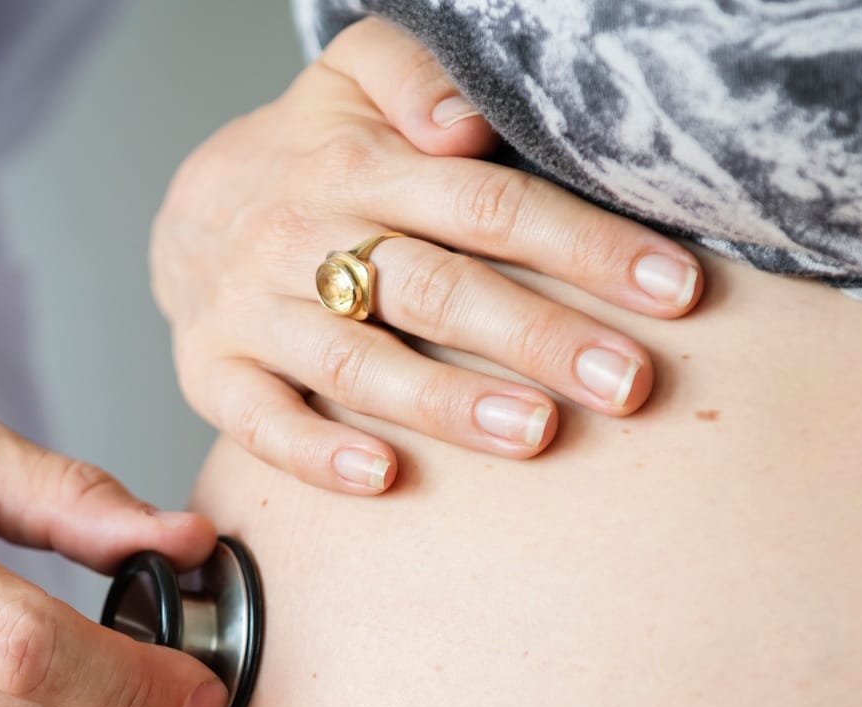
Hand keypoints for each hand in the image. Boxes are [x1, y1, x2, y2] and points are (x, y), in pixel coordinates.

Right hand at [155, 18, 702, 493]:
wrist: (188, 212)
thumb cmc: (313, 152)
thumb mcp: (357, 76)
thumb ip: (417, 74)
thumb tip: (466, 123)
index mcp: (357, 163)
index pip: (487, 205)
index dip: (584, 247)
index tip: (672, 289)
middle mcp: (302, 236)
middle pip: (436, 288)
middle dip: (540, 336)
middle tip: (626, 384)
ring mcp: (255, 312)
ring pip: (358, 361)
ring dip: (450, 402)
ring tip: (538, 434)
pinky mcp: (214, 374)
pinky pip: (261, 422)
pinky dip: (317, 454)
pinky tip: (385, 478)